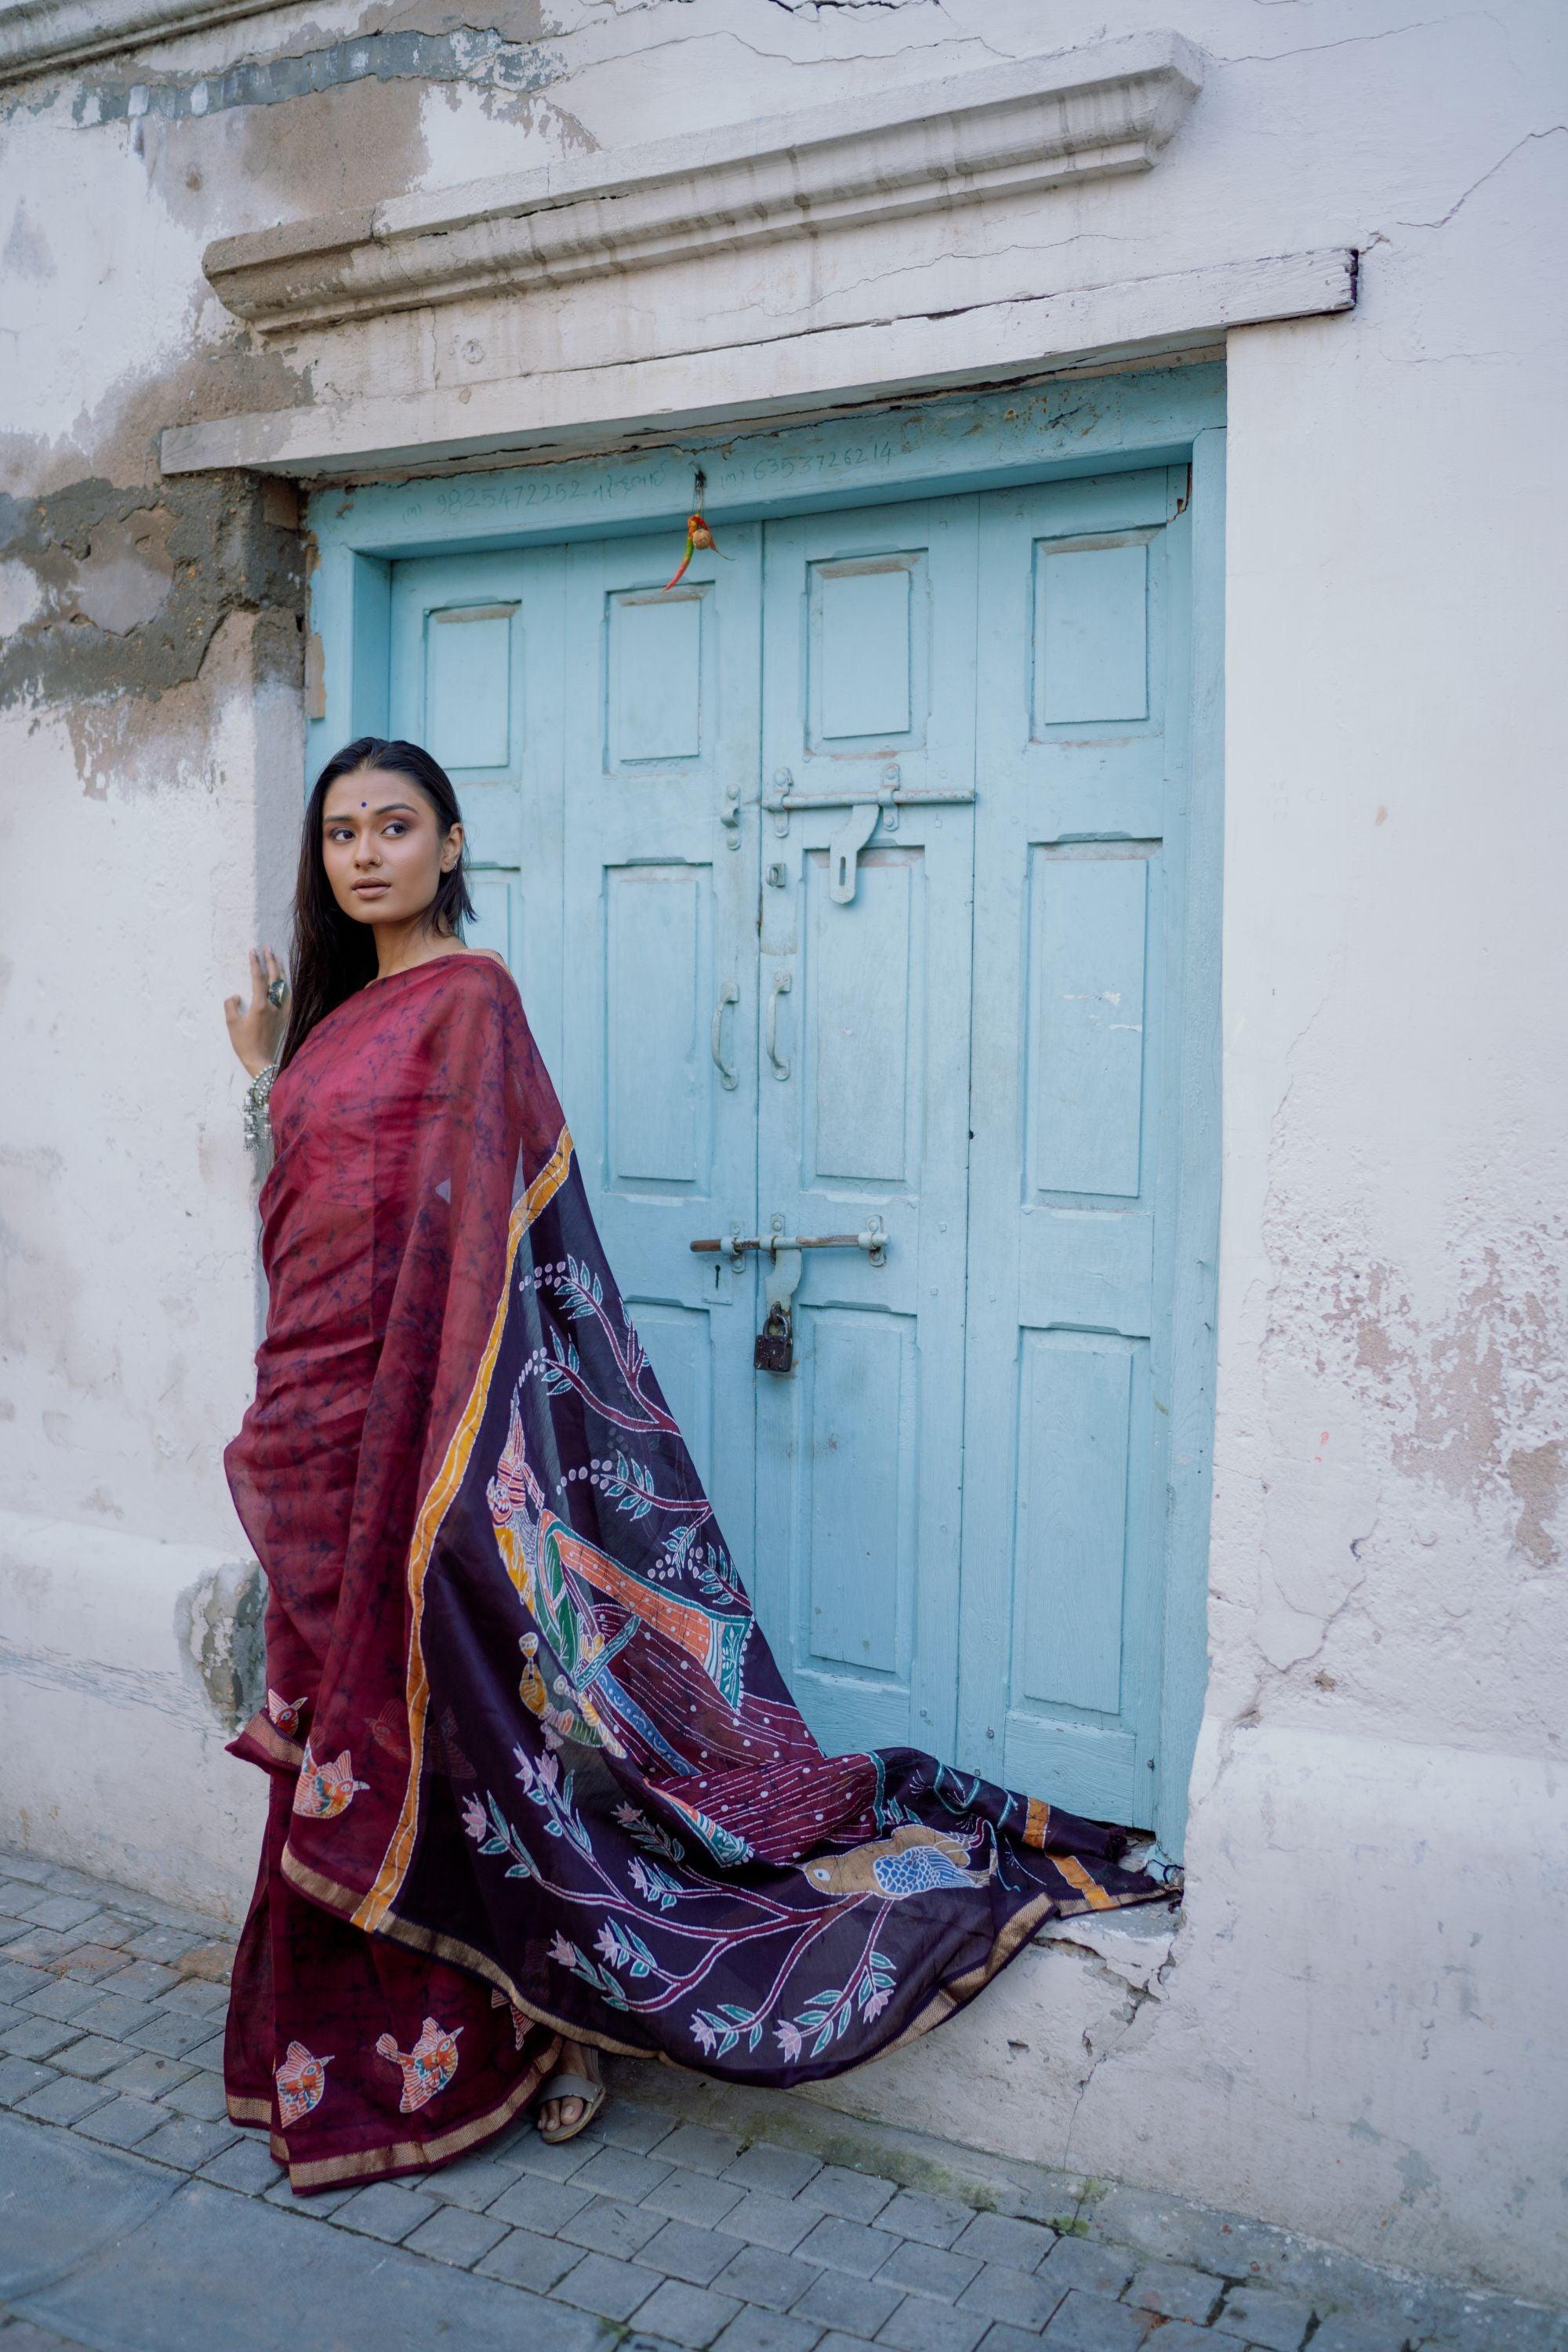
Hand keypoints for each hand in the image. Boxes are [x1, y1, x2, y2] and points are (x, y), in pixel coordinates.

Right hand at [225, 948, 288, 1076]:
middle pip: (274, 978)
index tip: (253, 951)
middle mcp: (274, 1006)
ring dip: (280, 970)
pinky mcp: (285, 1017)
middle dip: (271, 961)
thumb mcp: (232, 1024)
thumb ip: (231, 1006)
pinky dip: (286, 985)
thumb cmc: (244, 1044)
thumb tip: (236, 996)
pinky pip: (288, 997)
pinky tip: (284, 981)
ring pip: (283, 985)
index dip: (256, 963)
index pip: (258, 978)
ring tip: (277, 958)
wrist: (260, 1060)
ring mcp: (281, 1011)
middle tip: (268, 948)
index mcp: (260, 1005)